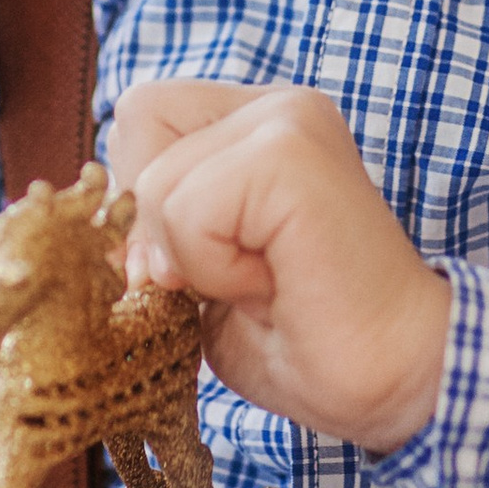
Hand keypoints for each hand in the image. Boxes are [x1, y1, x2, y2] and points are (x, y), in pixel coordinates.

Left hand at [108, 81, 450, 451]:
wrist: (394, 381)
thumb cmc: (304, 340)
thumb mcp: (201, 277)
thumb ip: (152, 231)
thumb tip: (95, 226)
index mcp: (257, 125)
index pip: (142, 117)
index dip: (141, 200)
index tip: (193, 268)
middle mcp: (277, 106)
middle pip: (135, 123)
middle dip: (155, 224)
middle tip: (226, 279)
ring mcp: (289, 121)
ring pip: (156, 180)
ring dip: (192, 261)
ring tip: (262, 284)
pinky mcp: (291, 154)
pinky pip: (188, 210)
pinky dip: (213, 269)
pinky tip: (272, 285)